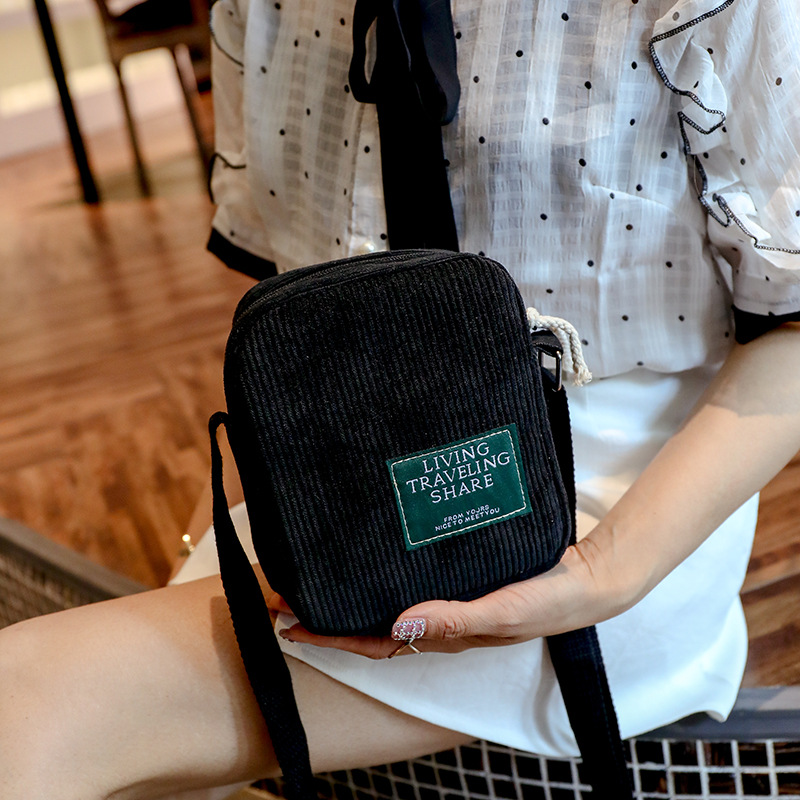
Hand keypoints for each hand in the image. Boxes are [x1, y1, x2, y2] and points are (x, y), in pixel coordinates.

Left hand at [269, 534, 634, 658]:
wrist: (587, 579)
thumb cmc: (549, 600)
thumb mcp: (503, 611)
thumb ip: (455, 620)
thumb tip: (398, 624)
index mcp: (444, 636)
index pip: (375, 643)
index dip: (331, 636)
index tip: (289, 621)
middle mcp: (438, 621)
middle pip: (371, 625)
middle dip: (327, 615)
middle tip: (284, 594)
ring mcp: (447, 600)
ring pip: (386, 603)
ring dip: (349, 594)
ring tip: (315, 575)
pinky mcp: (458, 578)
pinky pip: (410, 581)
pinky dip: (381, 575)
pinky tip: (368, 557)